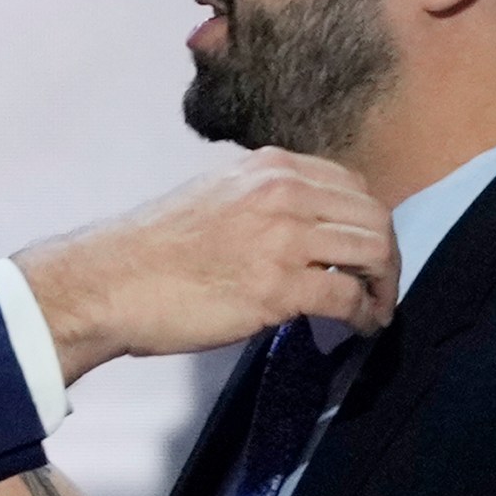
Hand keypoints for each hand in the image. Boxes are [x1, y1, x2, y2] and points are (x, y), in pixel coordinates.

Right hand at [15, 149, 397, 384]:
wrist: (109, 282)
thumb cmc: (150, 251)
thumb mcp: (213, 198)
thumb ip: (260, 203)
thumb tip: (297, 233)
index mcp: (268, 168)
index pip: (350, 186)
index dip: (367, 223)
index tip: (363, 252)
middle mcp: (282, 192)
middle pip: (373, 217)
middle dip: (386, 257)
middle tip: (379, 288)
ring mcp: (283, 238)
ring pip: (372, 252)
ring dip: (383, 287)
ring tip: (374, 310)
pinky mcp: (279, 287)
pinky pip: (348, 297)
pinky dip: (364, 315)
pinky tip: (358, 327)